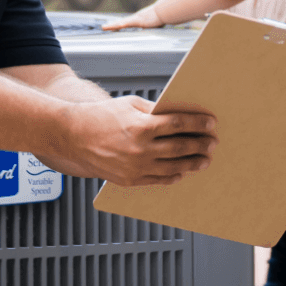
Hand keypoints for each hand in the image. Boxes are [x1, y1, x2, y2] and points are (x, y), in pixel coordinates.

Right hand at [56, 95, 216, 185]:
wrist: (73, 136)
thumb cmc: (100, 116)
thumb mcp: (130, 105)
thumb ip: (155, 112)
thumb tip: (179, 117)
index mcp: (142, 126)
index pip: (179, 125)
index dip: (198, 124)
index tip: (210, 123)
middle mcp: (140, 149)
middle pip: (180, 148)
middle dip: (200, 145)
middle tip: (212, 143)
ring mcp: (135, 167)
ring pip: (173, 167)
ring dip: (192, 163)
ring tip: (203, 160)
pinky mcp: (129, 180)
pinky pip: (158, 180)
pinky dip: (173, 176)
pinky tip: (182, 172)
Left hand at [101, 6, 162, 30]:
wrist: (164, 10)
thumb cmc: (162, 17)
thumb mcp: (154, 25)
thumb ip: (151, 29)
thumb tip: (151, 33)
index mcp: (139, 20)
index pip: (126, 23)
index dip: (119, 25)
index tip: (113, 27)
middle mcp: (135, 18)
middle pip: (121, 23)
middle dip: (112, 26)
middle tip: (103, 27)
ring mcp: (136, 19)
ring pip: (121, 23)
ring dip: (112, 26)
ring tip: (104, 28)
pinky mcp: (138, 20)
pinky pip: (127, 23)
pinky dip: (120, 24)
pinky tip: (115, 26)